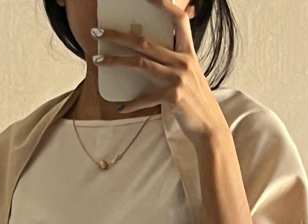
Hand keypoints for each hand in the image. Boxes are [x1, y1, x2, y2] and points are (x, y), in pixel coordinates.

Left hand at [90, 0, 227, 146]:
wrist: (209, 127)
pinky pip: (145, 97)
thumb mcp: (189, 76)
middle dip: (117, 35)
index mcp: (188, 53)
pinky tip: (122, 107)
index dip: (163, 5)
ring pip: (140, 63)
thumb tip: (146, 57)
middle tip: (97, 33)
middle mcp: (183, 62)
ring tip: (98, 61)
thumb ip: (173, 64)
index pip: (178, 20)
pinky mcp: (173, 97)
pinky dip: (131, 103)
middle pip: (145, 42)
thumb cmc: (195, 102)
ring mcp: (178, 79)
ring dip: (115, 61)